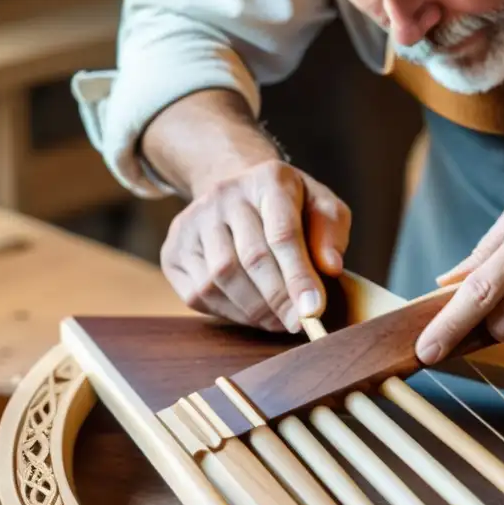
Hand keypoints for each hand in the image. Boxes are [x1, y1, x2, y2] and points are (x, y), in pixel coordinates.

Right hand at [160, 159, 350, 331]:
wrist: (239, 193)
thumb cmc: (290, 207)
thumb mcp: (321, 206)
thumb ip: (330, 231)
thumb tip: (330, 267)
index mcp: (268, 180)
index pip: (283, 233)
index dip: (298, 276)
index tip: (314, 311)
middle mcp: (224, 195)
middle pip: (250, 259)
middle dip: (279, 300)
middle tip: (300, 324)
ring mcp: (192, 221)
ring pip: (220, 279)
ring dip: (255, 310)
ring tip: (279, 320)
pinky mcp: (173, 249)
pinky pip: (199, 293)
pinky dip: (230, 313)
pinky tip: (252, 314)